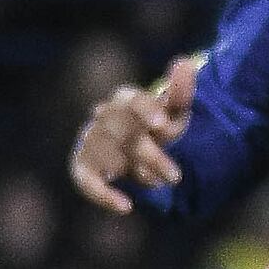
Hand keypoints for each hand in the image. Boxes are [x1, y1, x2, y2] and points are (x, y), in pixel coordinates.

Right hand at [69, 54, 202, 215]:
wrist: (136, 155)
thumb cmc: (157, 131)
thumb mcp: (174, 115)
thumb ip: (179, 93)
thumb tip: (185, 62)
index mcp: (126, 101)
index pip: (131, 99)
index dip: (145, 110)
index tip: (161, 125)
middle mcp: (104, 117)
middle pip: (122, 131)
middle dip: (150, 154)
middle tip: (175, 176)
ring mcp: (92, 142)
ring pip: (107, 154)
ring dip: (134, 171)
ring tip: (156, 183)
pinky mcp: (83, 167)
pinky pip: (85, 180)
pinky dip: (103, 194)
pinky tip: (126, 206)